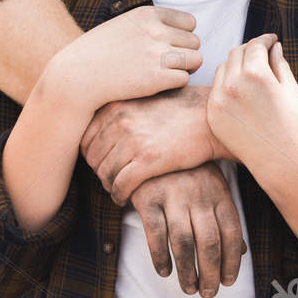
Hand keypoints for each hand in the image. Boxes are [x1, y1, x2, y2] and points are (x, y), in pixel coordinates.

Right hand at [45, 6, 200, 114]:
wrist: (76, 76)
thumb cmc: (99, 52)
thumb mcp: (124, 25)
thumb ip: (152, 23)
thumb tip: (186, 28)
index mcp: (148, 14)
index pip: (190, 23)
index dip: (183, 36)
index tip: (169, 46)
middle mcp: (155, 32)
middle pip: (195, 42)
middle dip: (185, 53)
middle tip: (166, 63)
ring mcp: (157, 55)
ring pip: (196, 60)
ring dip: (185, 68)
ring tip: (166, 73)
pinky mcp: (156, 78)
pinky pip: (185, 79)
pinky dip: (176, 83)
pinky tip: (159, 84)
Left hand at [82, 84, 225, 204]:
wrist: (212, 118)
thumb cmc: (183, 108)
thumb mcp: (145, 99)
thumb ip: (121, 111)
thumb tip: (99, 129)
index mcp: (116, 106)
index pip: (85, 138)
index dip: (91, 155)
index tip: (102, 163)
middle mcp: (120, 121)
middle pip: (93, 157)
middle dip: (100, 172)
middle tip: (110, 180)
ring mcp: (134, 140)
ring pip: (106, 173)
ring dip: (109, 186)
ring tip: (117, 190)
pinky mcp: (149, 160)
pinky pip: (122, 184)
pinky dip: (119, 195)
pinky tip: (125, 198)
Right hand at [128, 163, 244, 296]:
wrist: (154, 147)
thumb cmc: (189, 174)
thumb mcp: (214, 189)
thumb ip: (225, 217)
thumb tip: (241, 251)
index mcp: (220, 193)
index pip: (232, 232)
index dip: (232, 260)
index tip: (229, 281)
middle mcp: (199, 195)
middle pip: (209, 242)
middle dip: (211, 272)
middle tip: (209, 293)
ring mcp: (173, 196)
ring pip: (183, 242)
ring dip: (187, 271)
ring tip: (190, 288)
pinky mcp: (148, 198)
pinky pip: (156, 233)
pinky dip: (160, 256)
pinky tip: (165, 271)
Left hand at [207, 35, 297, 180]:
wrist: (281, 162)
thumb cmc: (294, 126)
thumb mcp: (291, 90)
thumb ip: (279, 65)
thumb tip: (274, 47)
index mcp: (255, 74)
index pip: (255, 45)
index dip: (265, 40)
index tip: (272, 40)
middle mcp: (232, 84)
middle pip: (236, 53)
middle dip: (250, 50)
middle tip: (262, 53)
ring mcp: (219, 100)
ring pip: (223, 69)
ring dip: (236, 65)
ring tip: (252, 72)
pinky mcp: (213, 115)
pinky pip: (216, 90)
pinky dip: (227, 84)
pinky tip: (242, 90)